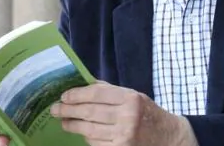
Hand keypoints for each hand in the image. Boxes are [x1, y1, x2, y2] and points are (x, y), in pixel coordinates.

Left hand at [50, 82, 197, 145]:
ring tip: (63, 121)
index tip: (64, 95)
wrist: (169, 138)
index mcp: (130, 98)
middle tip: (55, 109)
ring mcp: (124, 136)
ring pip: (90, 130)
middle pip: (89, 112)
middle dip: (68, 110)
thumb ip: (109, 91)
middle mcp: (128, 117)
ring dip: (73, 126)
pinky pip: (96, 144)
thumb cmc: (147, 113)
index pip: (96, 93)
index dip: (76, 94)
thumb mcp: (133, 96)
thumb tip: (82, 84)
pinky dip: (87, 138)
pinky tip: (82, 133)